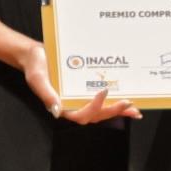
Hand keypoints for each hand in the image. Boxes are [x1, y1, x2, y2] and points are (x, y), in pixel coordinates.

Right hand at [11, 36, 138, 123]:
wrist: (37, 54)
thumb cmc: (36, 66)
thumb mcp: (37, 79)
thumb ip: (46, 94)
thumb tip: (57, 111)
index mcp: (62, 106)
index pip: (80, 115)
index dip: (94, 107)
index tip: (103, 91)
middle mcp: (73, 105)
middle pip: (95, 115)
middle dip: (112, 111)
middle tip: (128, 103)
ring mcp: (81, 99)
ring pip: (102, 111)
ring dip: (118, 111)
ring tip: (134, 110)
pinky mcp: (86, 91)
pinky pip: (103, 100)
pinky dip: (115, 103)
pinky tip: (129, 103)